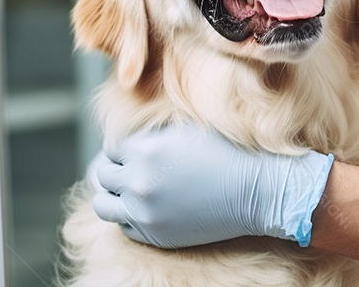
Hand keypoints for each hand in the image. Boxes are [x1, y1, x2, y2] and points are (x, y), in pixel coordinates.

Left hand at [91, 122, 333, 248]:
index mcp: (144, 149)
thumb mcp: (188, 127)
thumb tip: (131, 123)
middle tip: (131, 166)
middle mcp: (137, 182)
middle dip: (115, 168)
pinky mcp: (153, 235)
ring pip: (104, 204)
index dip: (124, 146)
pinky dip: (129, 215)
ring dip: (113, 194)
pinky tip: (148, 205)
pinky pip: (123, 226)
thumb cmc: (227, 151)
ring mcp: (143, 212)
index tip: (136, 147)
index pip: (111, 146)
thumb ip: (155, 126)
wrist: (256, 190)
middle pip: (103, 174)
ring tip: (130, 188)